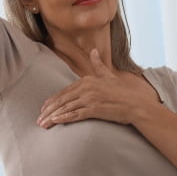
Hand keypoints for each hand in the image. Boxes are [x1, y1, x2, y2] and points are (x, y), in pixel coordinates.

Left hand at [37, 50, 154, 128]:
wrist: (137, 105)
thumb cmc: (124, 93)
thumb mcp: (109, 76)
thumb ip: (98, 65)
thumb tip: (94, 51)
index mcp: (88, 80)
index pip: (65, 91)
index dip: (53, 101)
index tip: (44, 108)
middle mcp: (87, 88)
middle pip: (62, 100)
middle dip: (48, 110)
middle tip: (39, 119)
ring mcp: (90, 99)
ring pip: (66, 108)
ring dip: (52, 117)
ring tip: (43, 124)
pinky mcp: (94, 109)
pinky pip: (75, 115)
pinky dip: (63, 119)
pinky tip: (55, 122)